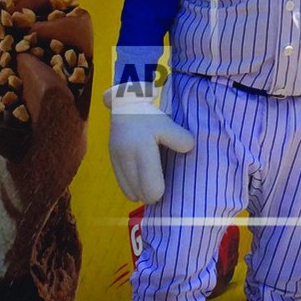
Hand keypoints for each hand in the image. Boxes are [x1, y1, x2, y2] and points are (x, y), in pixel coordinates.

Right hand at [104, 85, 194, 203]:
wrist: (126, 105)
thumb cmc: (150, 117)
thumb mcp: (168, 124)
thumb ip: (181, 139)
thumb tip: (188, 150)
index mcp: (141, 150)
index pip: (152, 189)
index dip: (162, 192)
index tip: (169, 185)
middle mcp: (126, 158)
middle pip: (142, 194)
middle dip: (153, 194)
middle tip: (163, 185)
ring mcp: (116, 161)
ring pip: (131, 193)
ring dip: (143, 191)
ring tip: (153, 182)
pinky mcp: (112, 161)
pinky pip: (123, 186)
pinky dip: (134, 188)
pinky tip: (142, 183)